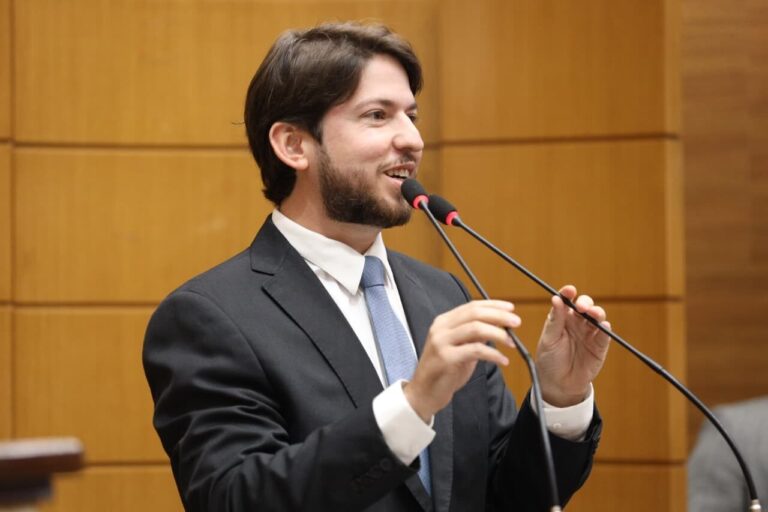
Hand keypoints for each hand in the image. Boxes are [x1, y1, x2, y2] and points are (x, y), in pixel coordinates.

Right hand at [404, 300, 519, 421]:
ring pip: (476, 328)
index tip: (510, 308)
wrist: (424, 393)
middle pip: (474, 314)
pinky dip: (493, 354)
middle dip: (499, 316)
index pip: (471, 306)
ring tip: (511, 343)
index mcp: (443, 322)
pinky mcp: (445, 358)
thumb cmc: (444, 371)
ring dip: (498, 334)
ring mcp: (441, 342)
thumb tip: (497, 325)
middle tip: (516, 322)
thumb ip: (474, 335)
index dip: (493, 305)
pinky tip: (503, 360)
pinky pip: (476, 351)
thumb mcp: (460, 347)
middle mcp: (441, 328)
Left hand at [535, 285, 610, 406]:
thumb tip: (556, 299)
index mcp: (562, 318)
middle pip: (585, 306)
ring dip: (597, 312)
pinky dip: (605, 329)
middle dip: (585, 302)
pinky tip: (604, 325)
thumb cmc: (549, 360)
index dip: (568, 293)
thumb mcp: (548, 339)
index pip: (566, 301)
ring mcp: (589, 333)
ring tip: (593, 313)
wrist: (558, 384)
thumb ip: (555, 320)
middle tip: (581, 306)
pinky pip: (604, 335)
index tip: (569, 290)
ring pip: (597, 317)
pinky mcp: (599, 346)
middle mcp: (577, 323)